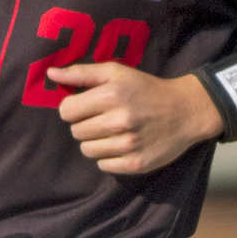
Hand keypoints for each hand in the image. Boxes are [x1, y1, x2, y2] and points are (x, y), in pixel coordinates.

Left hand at [49, 64, 223, 174]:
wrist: (185, 111)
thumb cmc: (146, 88)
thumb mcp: (117, 72)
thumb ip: (81, 73)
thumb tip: (51, 74)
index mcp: (111, 94)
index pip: (66, 111)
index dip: (74, 108)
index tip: (88, 106)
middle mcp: (119, 120)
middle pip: (76, 132)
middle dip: (86, 124)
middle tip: (105, 118)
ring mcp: (128, 145)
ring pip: (87, 150)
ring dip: (96, 141)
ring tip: (114, 132)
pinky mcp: (135, 164)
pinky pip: (103, 165)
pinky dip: (109, 156)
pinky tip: (123, 145)